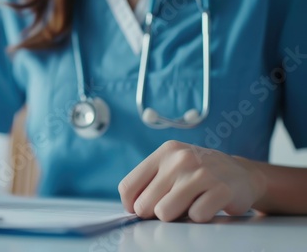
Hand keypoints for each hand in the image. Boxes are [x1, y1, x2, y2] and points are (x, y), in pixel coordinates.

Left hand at [118, 140, 265, 221]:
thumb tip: (132, 208)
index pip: (128, 186)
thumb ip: (149, 182)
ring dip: (176, 216)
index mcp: (165, 153)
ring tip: (189, 204)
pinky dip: (199, 217)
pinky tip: (207, 204)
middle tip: (173, 205)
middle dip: (155, 213)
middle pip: (144, 205)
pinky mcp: (221, 189)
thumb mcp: (171, 167)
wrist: (241, 173)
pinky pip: (194, 217)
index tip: (142, 209)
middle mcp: (181, 159)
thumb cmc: (198, 174)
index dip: (131, 205)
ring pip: (164, 213)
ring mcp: (202, 173)